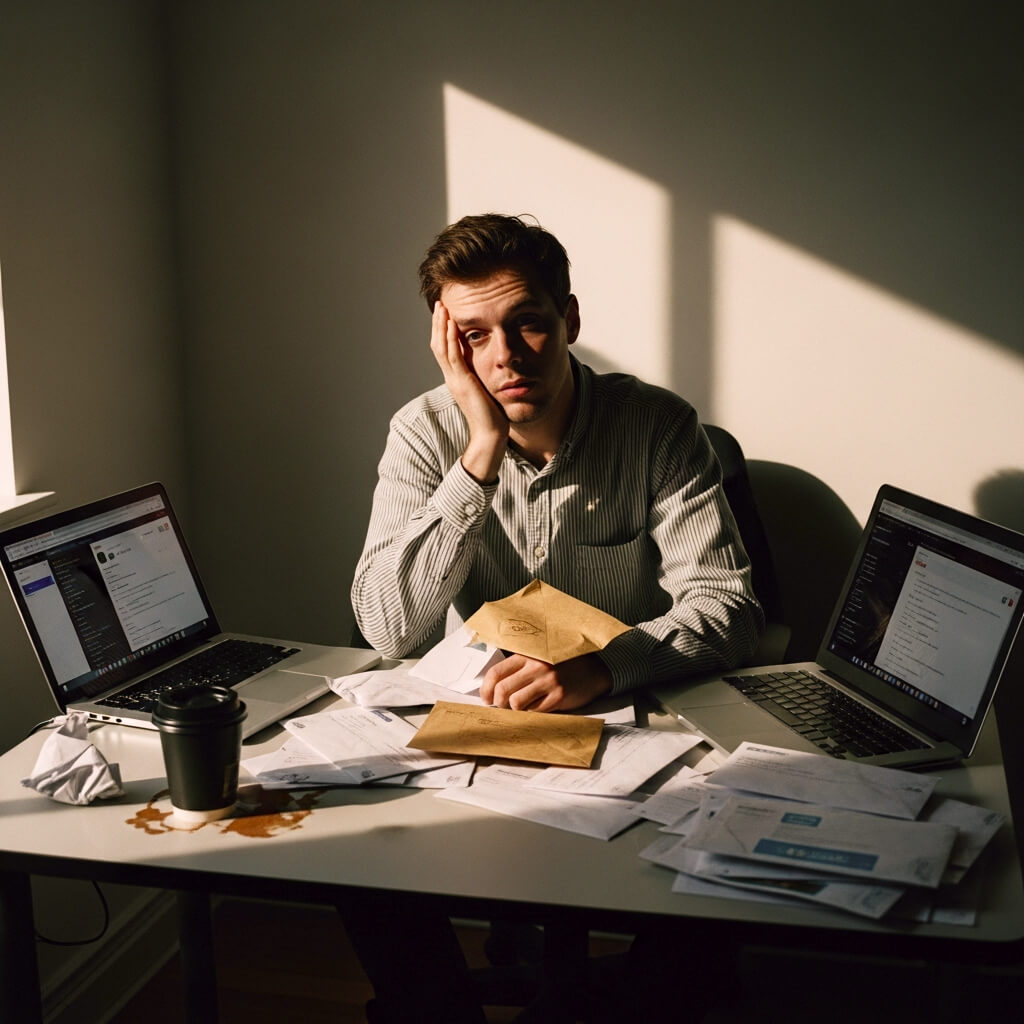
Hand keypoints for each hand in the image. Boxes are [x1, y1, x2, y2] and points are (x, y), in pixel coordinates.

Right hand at [429, 301, 507, 482]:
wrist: (491, 436)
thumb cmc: (493, 416)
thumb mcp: (486, 390)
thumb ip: (483, 377)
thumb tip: (490, 366)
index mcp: (456, 379)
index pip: (445, 350)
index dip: (443, 331)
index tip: (446, 314)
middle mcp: (452, 377)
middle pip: (438, 345)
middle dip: (439, 323)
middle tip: (439, 304)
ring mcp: (455, 380)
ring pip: (442, 347)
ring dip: (442, 326)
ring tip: (442, 308)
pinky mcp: (463, 382)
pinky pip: (453, 356)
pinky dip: (451, 339)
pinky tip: (452, 324)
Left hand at [479, 652, 611, 712]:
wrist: (593, 670)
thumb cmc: (562, 665)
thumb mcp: (539, 658)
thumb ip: (519, 667)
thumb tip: (493, 688)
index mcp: (527, 655)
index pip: (496, 673)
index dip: (486, 689)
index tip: (486, 699)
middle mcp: (536, 667)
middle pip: (502, 690)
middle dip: (498, 703)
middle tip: (501, 706)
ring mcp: (548, 682)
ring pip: (516, 703)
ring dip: (514, 710)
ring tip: (520, 707)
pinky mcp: (558, 696)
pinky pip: (534, 711)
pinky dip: (531, 713)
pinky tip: (536, 708)